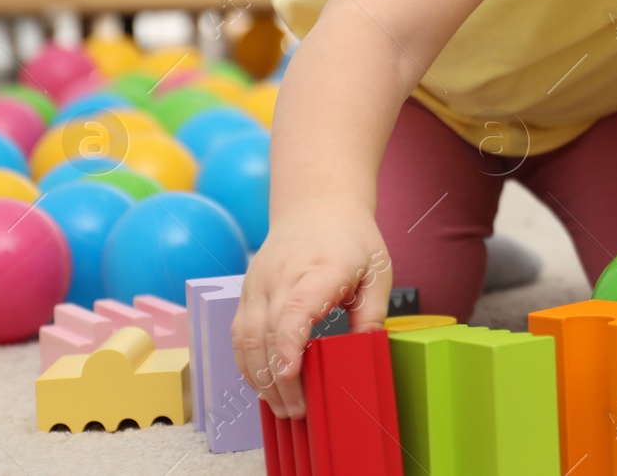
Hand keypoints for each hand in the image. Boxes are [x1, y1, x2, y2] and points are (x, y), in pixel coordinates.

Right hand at [231, 196, 392, 418]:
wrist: (316, 205)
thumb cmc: (352, 240)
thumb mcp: (377, 270)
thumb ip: (372, 313)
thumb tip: (366, 351)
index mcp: (318, 269)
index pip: (294, 310)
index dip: (288, 345)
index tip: (291, 375)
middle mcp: (281, 276)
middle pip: (266, 334)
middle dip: (278, 379)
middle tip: (298, 412)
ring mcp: (258, 284)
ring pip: (245, 338)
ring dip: (259, 378)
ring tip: (282, 407)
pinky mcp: (247, 292)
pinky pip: (238, 334)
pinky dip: (247, 364)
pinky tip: (265, 385)